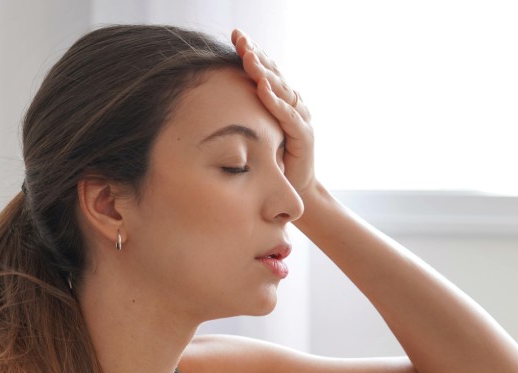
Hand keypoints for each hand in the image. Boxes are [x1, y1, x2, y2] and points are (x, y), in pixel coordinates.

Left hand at [231, 29, 316, 197]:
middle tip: (239, 38)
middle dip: (256, 55)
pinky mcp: (304, 137)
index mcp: (282, 102)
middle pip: (274, 74)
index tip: (235, 36)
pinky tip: (262, 88)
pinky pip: (288, 115)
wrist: (296, 190)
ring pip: (282, 90)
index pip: (267, 71)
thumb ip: (245, 115)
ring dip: (264, 72)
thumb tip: (213, 99)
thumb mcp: (257, 132)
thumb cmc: (274, 161)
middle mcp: (294, 105)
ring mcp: (301, 119)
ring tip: (248, 57)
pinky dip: (275, 101)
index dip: (252, 53)